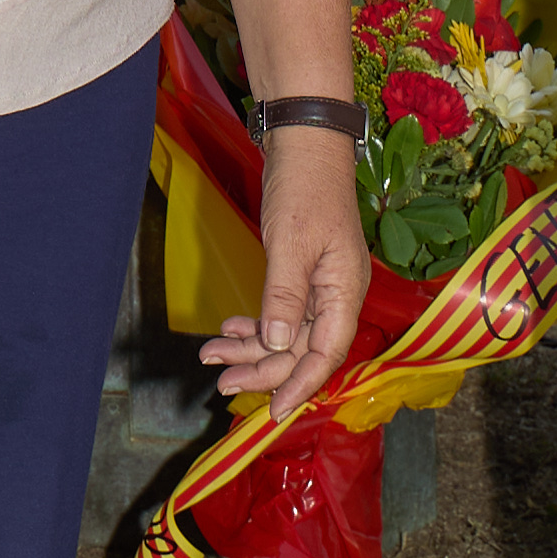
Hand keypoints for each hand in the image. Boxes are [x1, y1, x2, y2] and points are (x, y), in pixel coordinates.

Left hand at [201, 126, 367, 421]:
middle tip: (221, 383)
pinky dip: (254, 325)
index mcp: (344, 293)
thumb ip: (284, 297)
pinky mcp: (300, 273)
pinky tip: (230, 329)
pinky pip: (279, 313)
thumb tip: (275, 346)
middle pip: (301, 351)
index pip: (324, 355)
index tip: (272, 413)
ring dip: (251, 349)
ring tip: (212, 356)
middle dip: (262, 370)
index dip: (299, 387)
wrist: (304, 144)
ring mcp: (318, 285)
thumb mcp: (291, 244)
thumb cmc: (304, 190)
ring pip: (285, 334)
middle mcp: (335, 296)